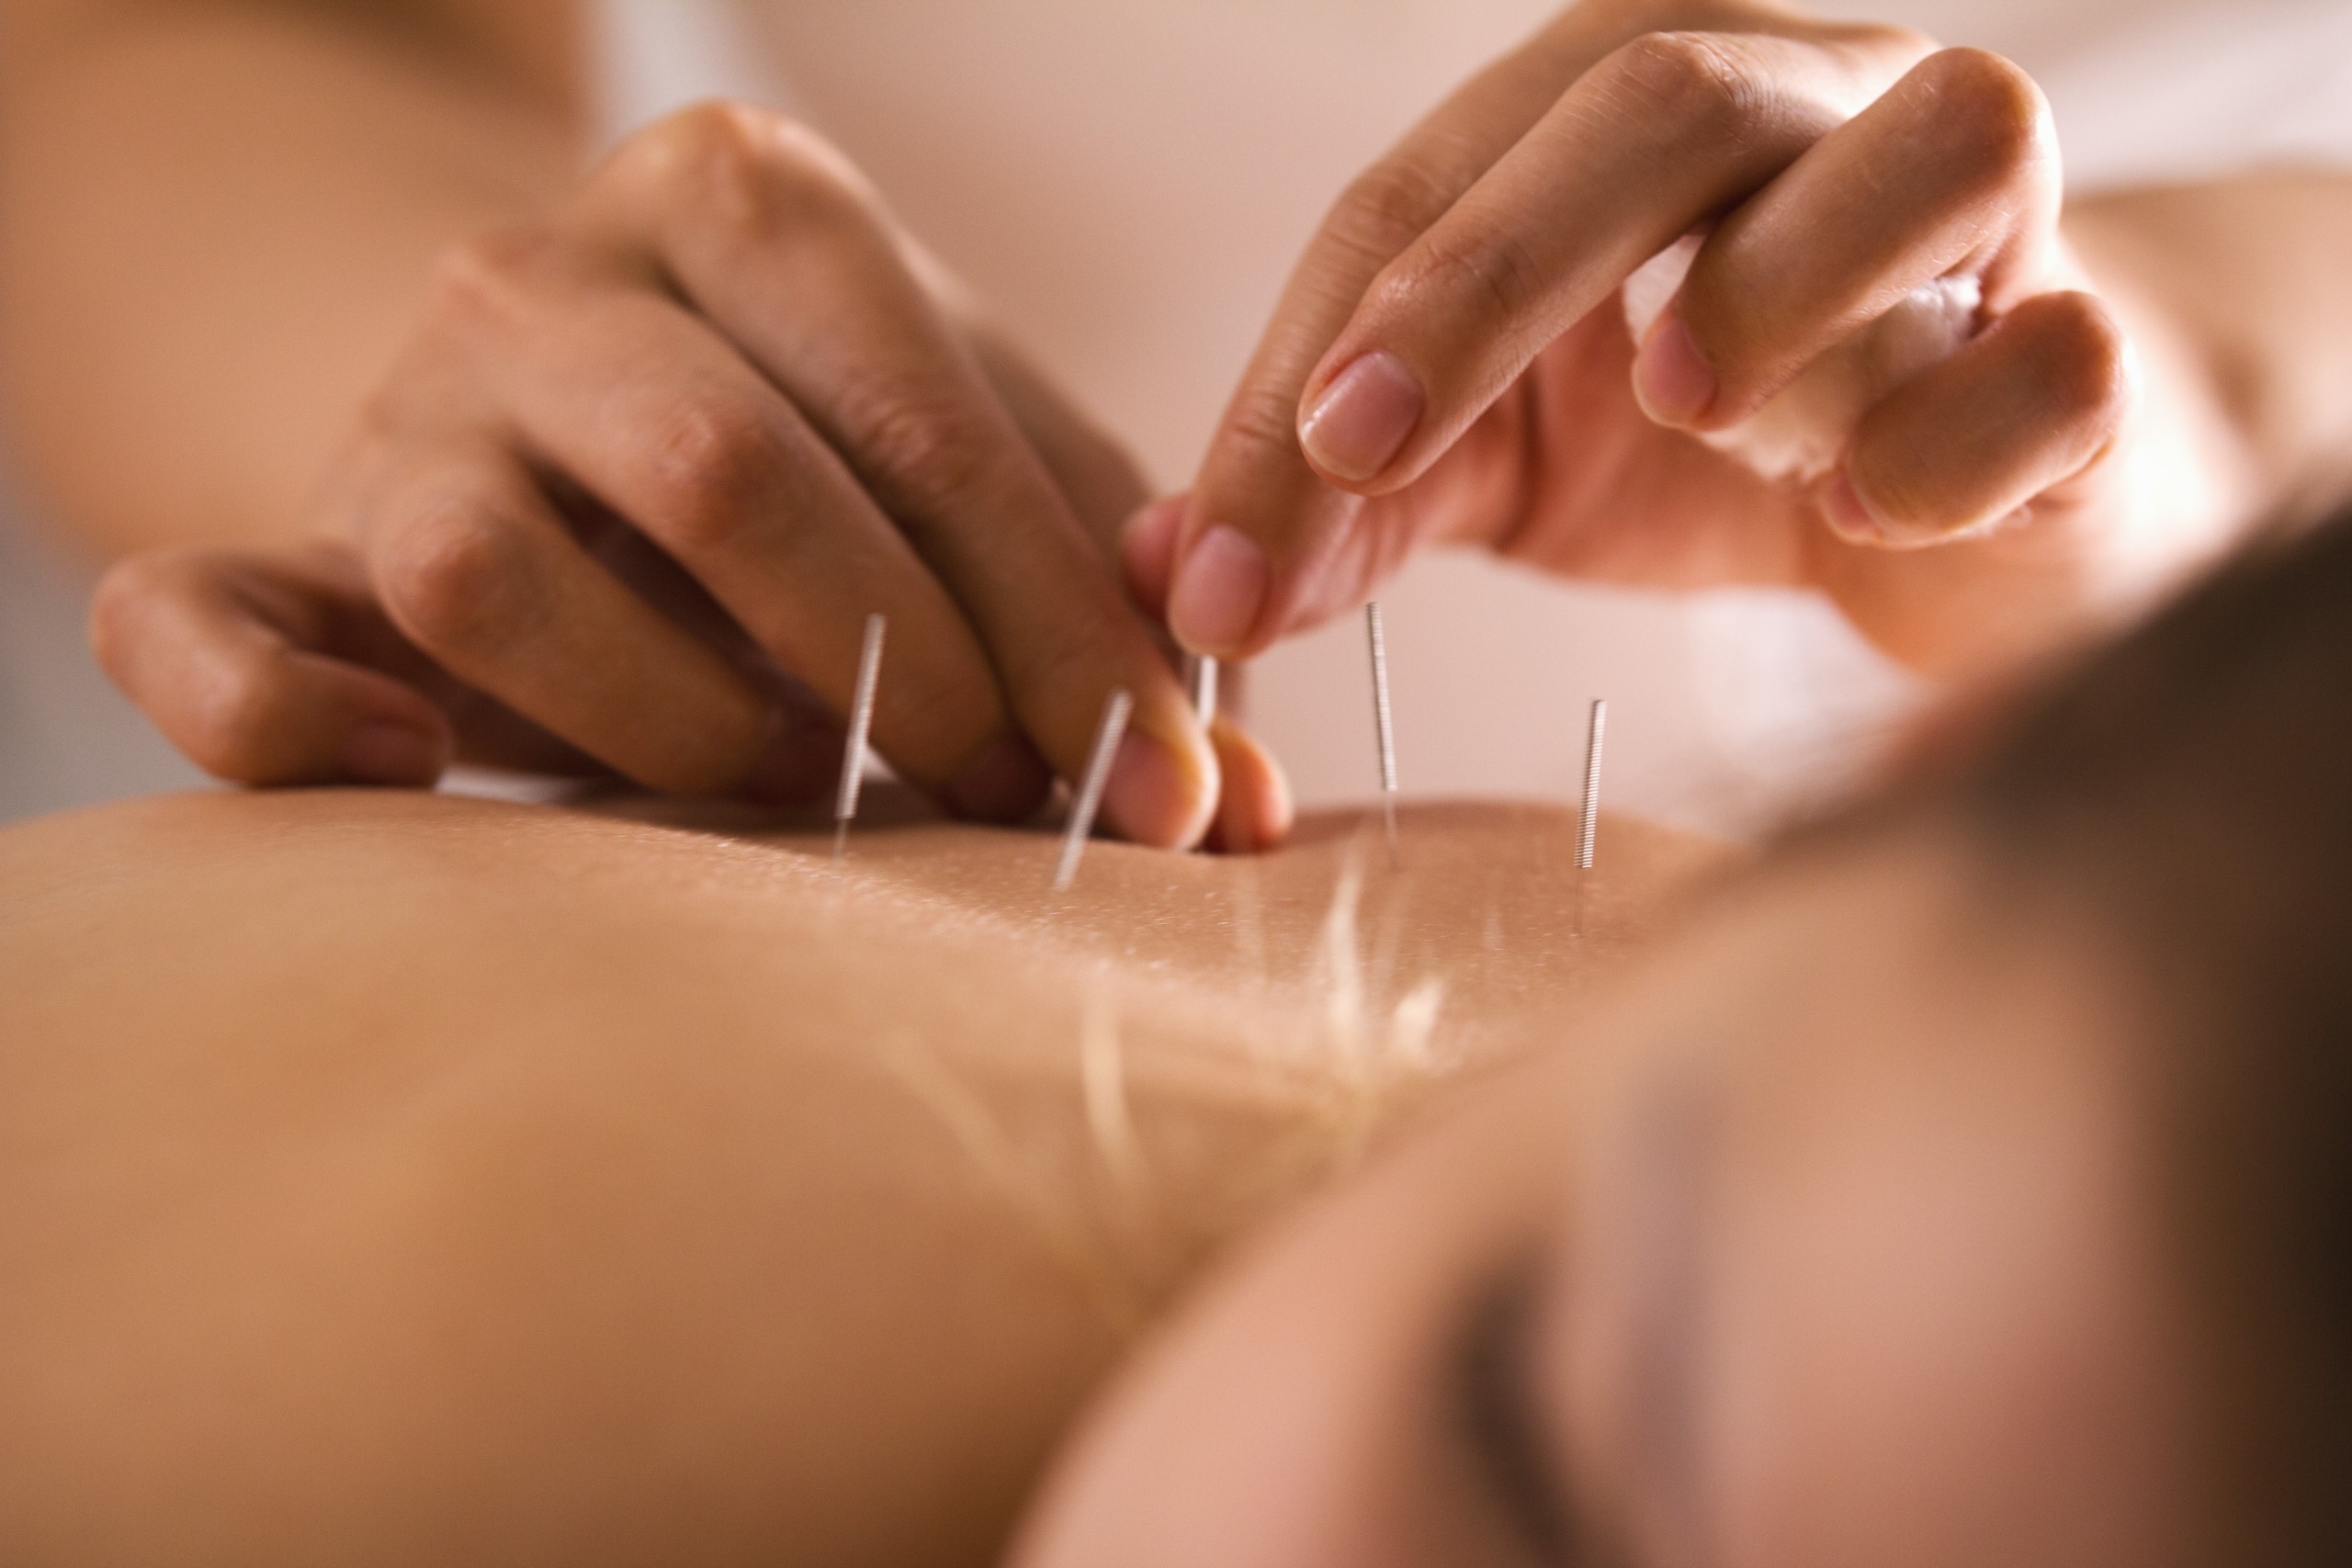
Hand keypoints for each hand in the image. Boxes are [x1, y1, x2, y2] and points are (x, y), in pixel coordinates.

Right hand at [91, 103, 1291, 850]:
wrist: (576, 392)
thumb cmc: (832, 445)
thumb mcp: (981, 464)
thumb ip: (1106, 599)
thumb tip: (1248, 802)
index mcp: (750, 204)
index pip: (926, 424)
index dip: (1066, 630)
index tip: (1177, 793)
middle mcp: (548, 274)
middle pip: (720, 477)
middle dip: (903, 672)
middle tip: (1012, 805)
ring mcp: (395, 406)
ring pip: (487, 568)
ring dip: (674, 725)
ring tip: (798, 794)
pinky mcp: (282, 540)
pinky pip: (202, 620)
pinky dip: (280, 717)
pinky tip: (410, 775)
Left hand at [1136, 0, 2242, 676]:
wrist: (1980, 511)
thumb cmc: (1725, 454)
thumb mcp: (1504, 471)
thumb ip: (1352, 505)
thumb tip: (1168, 573)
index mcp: (1628, 119)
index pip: (1429, 190)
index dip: (1309, 363)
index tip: (1228, 556)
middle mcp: (1815, 109)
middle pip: (1657, 97)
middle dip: (1485, 270)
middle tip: (1365, 444)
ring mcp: (1987, 218)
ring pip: (1928, 138)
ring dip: (1780, 269)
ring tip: (1684, 404)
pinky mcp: (2096, 358)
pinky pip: (2060, 356)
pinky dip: (1959, 427)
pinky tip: (1871, 511)